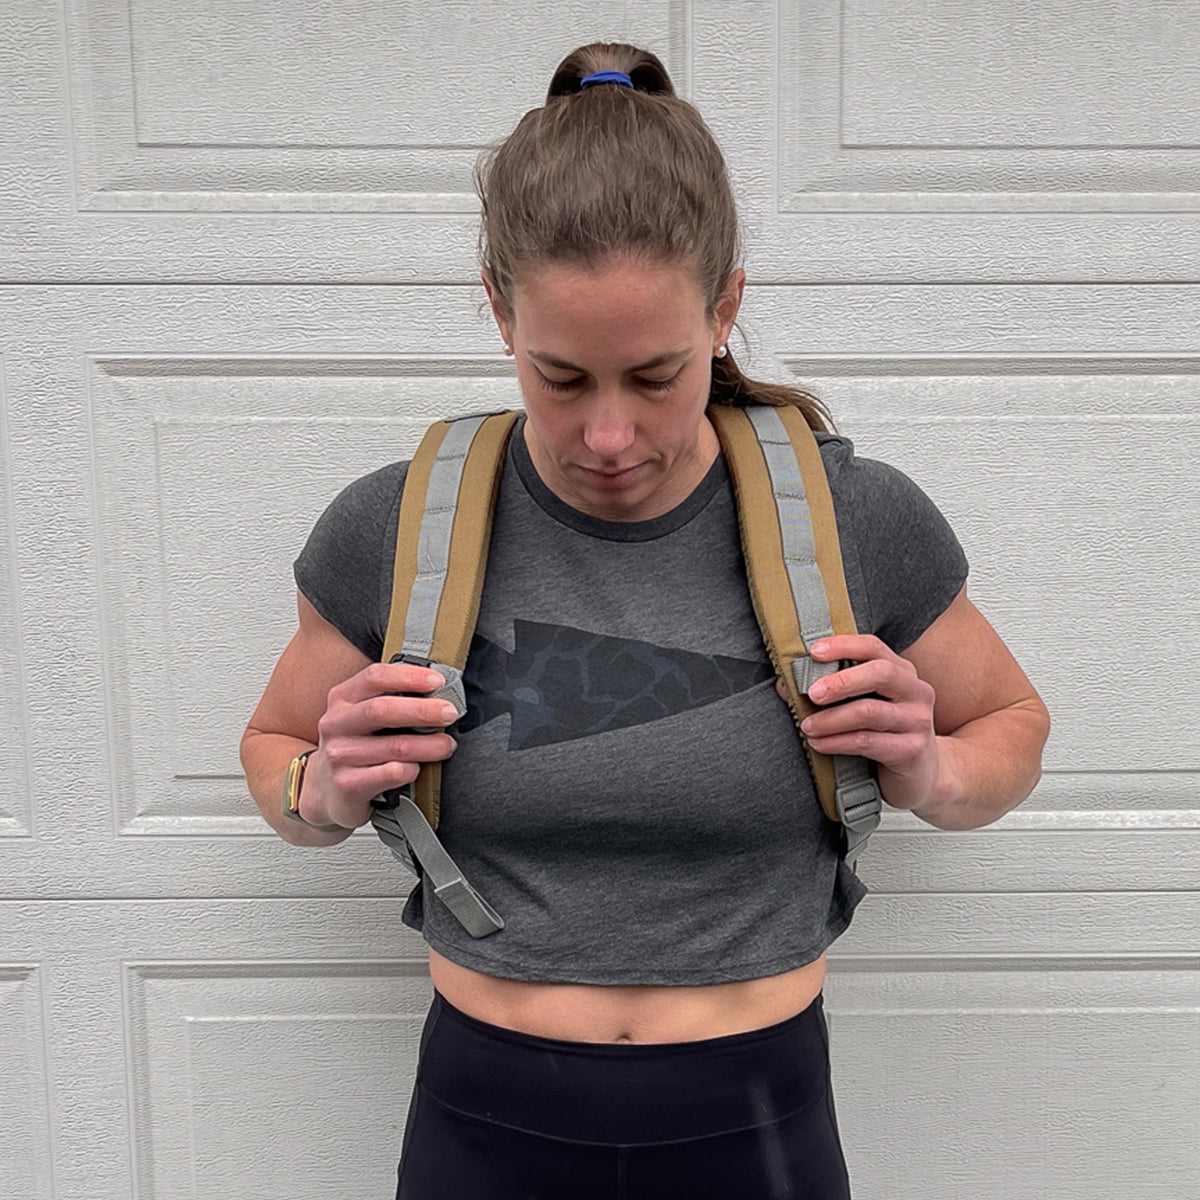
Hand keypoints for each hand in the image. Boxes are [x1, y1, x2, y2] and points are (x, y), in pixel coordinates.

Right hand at [299, 661, 460, 828]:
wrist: (323, 789)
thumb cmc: (355, 746)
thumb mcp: (361, 714)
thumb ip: (390, 698)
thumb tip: (438, 688)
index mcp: (342, 698)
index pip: (375, 677)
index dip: (409, 676)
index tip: (437, 681)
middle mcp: (336, 724)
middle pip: (382, 709)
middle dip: (424, 710)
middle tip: (450, 713)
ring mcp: (339, 755)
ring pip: (395, 746)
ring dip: (429, 745)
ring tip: (446, 745)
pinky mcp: (348, 785)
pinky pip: (392, 773)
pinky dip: (412, 769)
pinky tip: (418, 768)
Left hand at [786, 636, 941, 812]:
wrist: (921, 776)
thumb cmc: (885, 735)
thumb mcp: (866, 706)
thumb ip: (835, 691)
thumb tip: (785, 685)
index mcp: (903, 673)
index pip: (874, 647)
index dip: (843, 645)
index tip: (813, 651)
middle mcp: (916, 692)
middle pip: (879, 673)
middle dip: (840, 681)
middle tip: (811, 693)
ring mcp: (917, 721)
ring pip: (869, 712)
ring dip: (831, 719)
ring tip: (807, 726)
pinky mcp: (911, 750)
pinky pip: (867, 742)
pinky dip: (837, 742)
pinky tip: (820, 744)